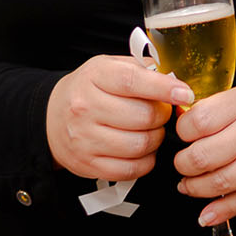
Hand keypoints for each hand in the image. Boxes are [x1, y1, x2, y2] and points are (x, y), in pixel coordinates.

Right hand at [46, 55, 192, 181]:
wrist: (51, 115)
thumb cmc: (90, 89)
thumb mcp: (110, 66)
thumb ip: (142, 69)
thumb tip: (175, 79)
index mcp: (95, 77)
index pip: (133, 81)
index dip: (163, 88)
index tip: (185, 93)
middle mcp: (85, 108)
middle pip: (142, 117)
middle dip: (162, 116)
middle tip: (161, 113)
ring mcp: (84, 139)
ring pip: (139, 145)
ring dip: (156, 139)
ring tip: (152, 130)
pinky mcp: (87, 164)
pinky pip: (129, 170)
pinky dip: (145, 162)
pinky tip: (143, 150)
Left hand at [173, 78, 235, 224]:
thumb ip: (220, 107)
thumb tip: (186, 124)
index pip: (199, 122)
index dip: (182, 130)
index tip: (184, 133)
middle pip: (203, 156)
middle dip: (183, 164)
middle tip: (182, 163)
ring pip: (218, 183)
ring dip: (195, 188)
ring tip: (188, 185)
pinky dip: (220, 212)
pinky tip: (206, 215)